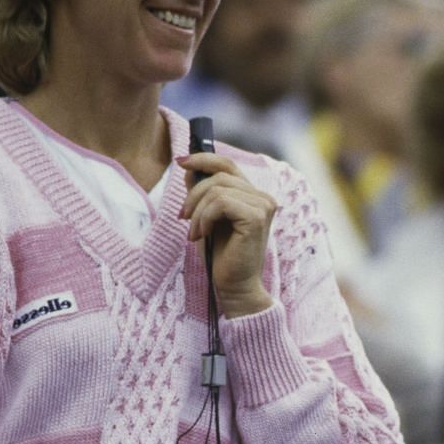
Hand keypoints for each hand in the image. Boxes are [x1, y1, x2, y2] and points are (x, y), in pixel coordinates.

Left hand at [179, 151, 276, 318]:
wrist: (233, 285)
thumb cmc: (220, 256)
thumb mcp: (205, 218)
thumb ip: (201, 193)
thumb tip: (190, 168)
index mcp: (253, 195)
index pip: (228, 164)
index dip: (203, 158)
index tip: (180, 162)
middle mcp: (262, 197)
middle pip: (219, 176)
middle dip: (194, 196)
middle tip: (183, 218)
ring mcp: (263, 206)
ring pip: (217, 189)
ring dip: (197, 211)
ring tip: (193, 232)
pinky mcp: (256, 217)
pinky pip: (220, 203)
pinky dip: (204, 217)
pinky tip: (201, 234)